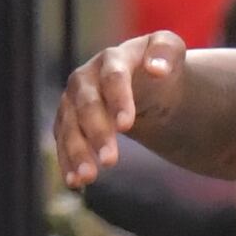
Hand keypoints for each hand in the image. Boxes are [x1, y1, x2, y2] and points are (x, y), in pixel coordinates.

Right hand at [57, 31, 189, 185]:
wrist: (145, 83)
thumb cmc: (160, 69)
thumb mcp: (172, 51)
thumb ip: (168, 51)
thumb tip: (157, 69)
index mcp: (113, 59)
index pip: (113, 77)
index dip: (119, 99)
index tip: (127, 125)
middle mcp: (87, 78)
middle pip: (88, 105)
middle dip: (98, 133)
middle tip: (111, 161)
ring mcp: (73, 100)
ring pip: (70, 125)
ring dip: (77, 152)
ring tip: (89, 178)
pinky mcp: (67, 120)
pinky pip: (63, 141)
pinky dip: (68, 161)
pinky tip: (75, 183)